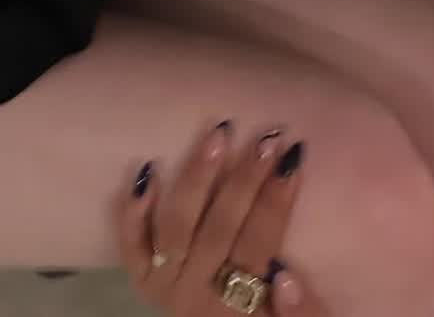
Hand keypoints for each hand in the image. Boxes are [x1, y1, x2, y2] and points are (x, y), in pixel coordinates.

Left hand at [116, 123, 322, 314]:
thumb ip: (301, 313)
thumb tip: (288, 276)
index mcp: (239, 306)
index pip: (259, 244)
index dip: (277, 200)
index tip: (294, 154)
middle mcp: (197, 293)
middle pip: (221, 226)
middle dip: (246, 177)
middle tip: (266, 137)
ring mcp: (166, 285)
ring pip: (178, 224)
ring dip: (198, 176)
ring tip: (218, 134)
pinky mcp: (142, 280)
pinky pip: (133, 245)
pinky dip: (134, 210)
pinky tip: (147, 168)